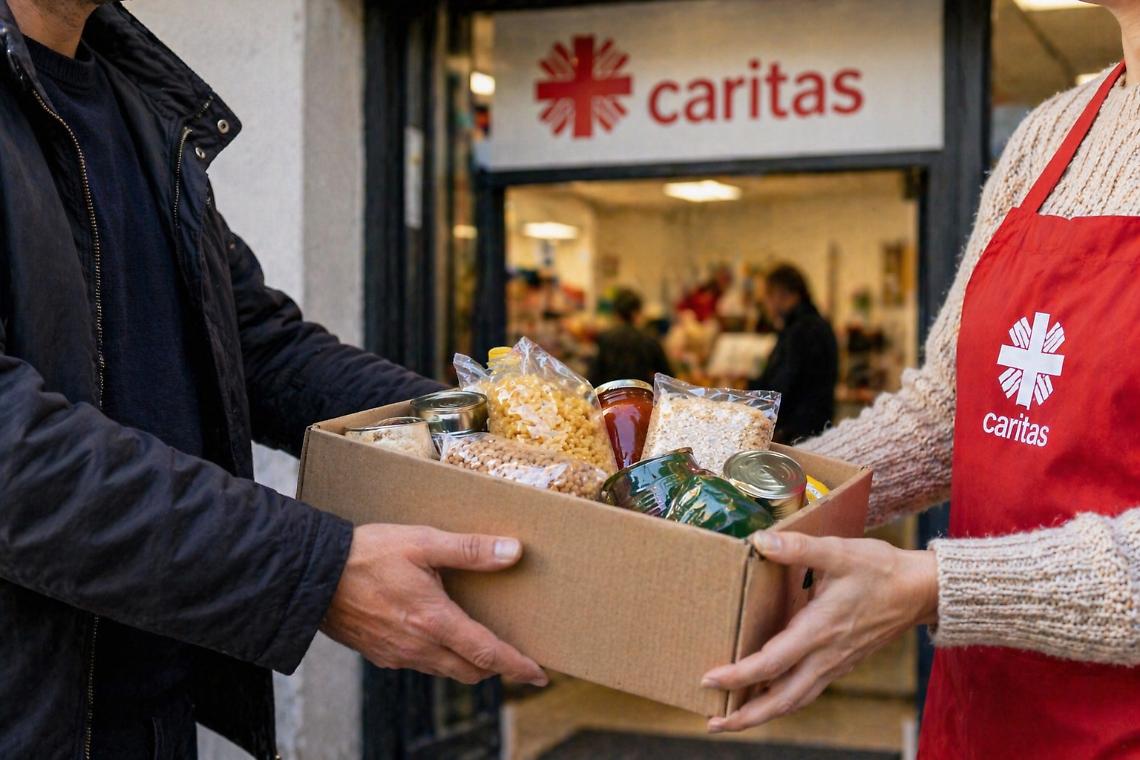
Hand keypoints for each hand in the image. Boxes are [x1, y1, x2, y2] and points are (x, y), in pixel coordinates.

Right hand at [321, 524, 547, 686]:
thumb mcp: (423, 542)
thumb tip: (512, 552)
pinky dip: (439, 657)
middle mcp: (418, 646)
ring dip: (468, 662)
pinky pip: (420, 663)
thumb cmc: (367, 554)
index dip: (517, 666)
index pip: (487, 653)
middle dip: (496, 667)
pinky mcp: (379, 654)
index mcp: (434, 621)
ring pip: (445, 669)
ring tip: (480, 645)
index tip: (540, 675)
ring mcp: (397, 654)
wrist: (311, 576)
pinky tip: (438, 635)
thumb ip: (470, 549)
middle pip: (470, 670)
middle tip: (515, 658)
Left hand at [702, 531, 937, 732]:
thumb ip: (797, 548)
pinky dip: (784, 701)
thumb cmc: (880, 569)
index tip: (709, 678)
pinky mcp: (842, 663)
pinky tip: (769, 696)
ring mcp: (835, 664)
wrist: (922, 590)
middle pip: (781, 699)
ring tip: (734, 719)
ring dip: (763, 713)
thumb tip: (759, 541)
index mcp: (819, 630)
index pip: (771, 663)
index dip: (738, 675)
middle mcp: (826, 655)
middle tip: (714, 723)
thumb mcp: (838, 551)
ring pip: (795, 700)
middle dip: (746, 715)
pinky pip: (808, 692)